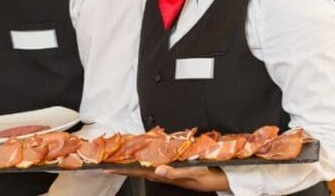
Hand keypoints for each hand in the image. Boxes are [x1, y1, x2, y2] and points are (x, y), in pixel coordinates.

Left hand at [106, 165, 229, 192]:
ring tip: (121, 161)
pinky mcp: (177, 168)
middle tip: (108, 163)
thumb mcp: (194, 175)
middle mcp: (167, 174)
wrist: (226, 177)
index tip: (108, 167)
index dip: (125, 169)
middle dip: (124, 167)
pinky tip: (145, 158)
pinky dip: (147, 159)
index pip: (141, 172)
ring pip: (147, 167)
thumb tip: (157, 170)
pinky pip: (157, 163)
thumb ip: (176, 173)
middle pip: (140, 170)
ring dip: (134, 164)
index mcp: (167, 175)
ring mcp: (171, 172)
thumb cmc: (211, 175)